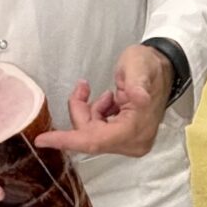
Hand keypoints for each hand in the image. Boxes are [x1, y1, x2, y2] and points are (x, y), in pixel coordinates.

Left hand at [33, 44, 174, 157]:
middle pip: (90, 136)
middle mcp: (133, 142)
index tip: (42, 140)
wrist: (163, 67)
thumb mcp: (139, 66)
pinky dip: (97, 115)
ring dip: (90, 112)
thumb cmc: (149, 64)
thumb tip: (138, 98)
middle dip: (81, 113)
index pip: (95, 141)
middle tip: (83, 88)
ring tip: (107, 92)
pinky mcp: (127, 138)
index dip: (68, 141)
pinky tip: (110, 101)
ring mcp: (131, 142)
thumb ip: (136, 83)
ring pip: (92, 133)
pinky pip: (99, 131)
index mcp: (135, 129)